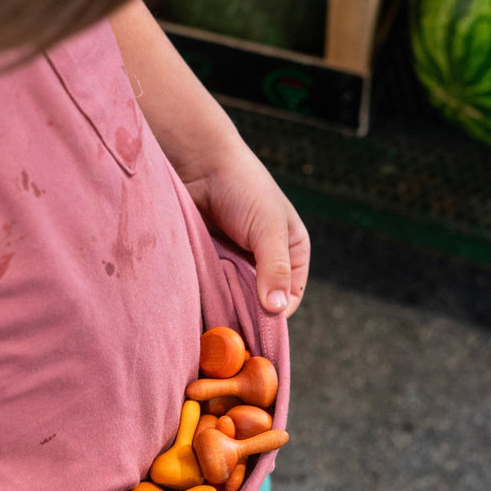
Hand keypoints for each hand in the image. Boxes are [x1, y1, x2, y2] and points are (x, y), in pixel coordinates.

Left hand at [178, 139, 310, 317]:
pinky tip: (199, 302)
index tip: (258, 328)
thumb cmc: (243, 187)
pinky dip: (207, 298)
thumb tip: (276, 310)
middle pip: (260, 304)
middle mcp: (265, 263)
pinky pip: (211, 290)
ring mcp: (235, 264)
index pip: (290, 298)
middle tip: (232, 327)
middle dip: (248, 314)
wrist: (199, 162)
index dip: (276, 315)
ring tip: (214, 313)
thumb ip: (275, 268)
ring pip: (234, 300)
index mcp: (292, 253)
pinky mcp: (210, 263)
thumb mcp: (268, 228)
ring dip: (226, 307)